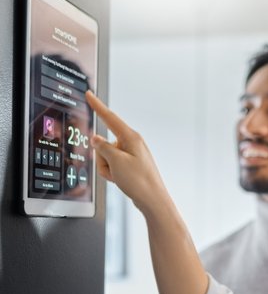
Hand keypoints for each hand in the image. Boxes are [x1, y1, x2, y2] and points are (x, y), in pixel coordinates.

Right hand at [86, 90, 168, 214]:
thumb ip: (102, 147)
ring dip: (107, 168)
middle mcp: (132, 143)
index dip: (97, 105)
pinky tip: (121, 180)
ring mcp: (131, 154)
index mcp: (131, 138)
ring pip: (106, 156)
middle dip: (102, 158)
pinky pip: (112, 165)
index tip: (89, 94)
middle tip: (114, 170)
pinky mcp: (130, 164)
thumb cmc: (139, 181)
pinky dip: (112, 173)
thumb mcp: (116, 162)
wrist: (152, 199)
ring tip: (119, 176)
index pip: (110, 117)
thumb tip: (96, 138)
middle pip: (104, 143)